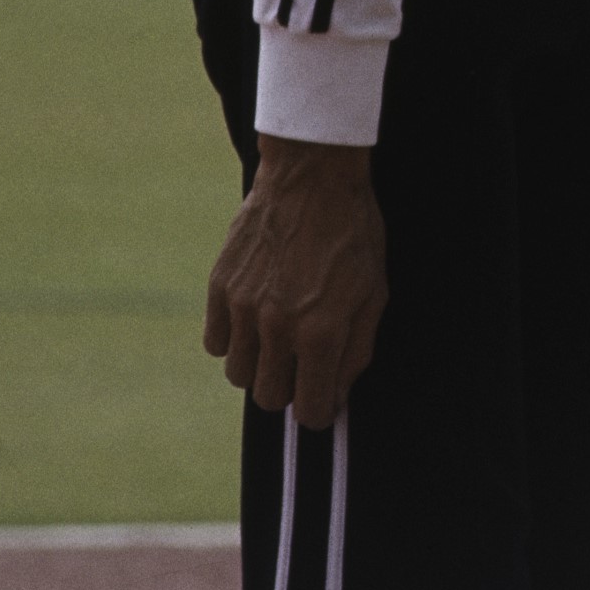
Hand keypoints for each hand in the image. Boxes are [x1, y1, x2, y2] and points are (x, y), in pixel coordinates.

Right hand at [204, 136, 387, 428]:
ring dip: (260, 366)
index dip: (320, 411)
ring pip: (239, 375)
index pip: (311, 408)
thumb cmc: (352, 232)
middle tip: (303, 366)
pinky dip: (232, 341)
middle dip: (291, 390)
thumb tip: (338, 394)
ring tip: (279, 340)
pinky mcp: (220, 288)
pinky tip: (254, 321)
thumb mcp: (374, 292)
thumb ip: (356, 350)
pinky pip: (215, 343)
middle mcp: (278, 326)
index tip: (322, 400)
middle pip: (270, 398)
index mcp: (321, 331)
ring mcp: (243, 307)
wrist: (312, 177)